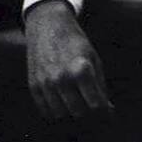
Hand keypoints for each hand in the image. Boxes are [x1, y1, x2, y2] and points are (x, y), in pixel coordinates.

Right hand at [25, 0, 113, 120]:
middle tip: (93, 110)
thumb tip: (108, 110)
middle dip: (89, 114)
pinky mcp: (33, 85)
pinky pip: (45, 110)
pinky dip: (56, 112)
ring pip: (60, 114)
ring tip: (79, 106)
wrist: (47, 26)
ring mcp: (45, 83)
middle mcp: (62, 78)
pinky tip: (64, 105)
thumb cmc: (76, 43)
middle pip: (78, 112)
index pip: (95, 104)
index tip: (108, 112)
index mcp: (81, 70)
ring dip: (71, 114)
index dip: (104, 112)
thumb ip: (101, 86)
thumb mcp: (94, 60)